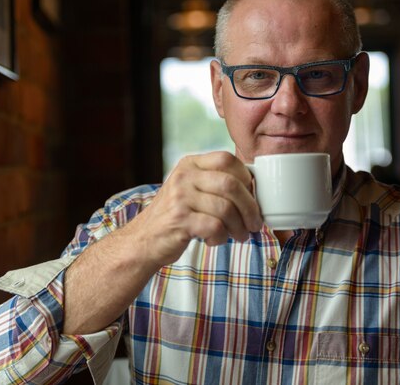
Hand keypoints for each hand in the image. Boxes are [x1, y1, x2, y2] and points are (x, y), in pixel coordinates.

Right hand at [128, 151, 262, 267]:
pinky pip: (215, 227)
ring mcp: (180, 198)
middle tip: (255, 223)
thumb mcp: (189, 189)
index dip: (246, 177)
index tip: (252, 196)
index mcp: (189, 164)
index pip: (226, 159)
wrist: (143, 239)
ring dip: (239, 227)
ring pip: (226, 208)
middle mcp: (183, 177)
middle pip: (231, 184)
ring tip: (239, 236)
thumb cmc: (175, 216)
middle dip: (250, 207)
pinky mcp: (179, 220)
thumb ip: (214, 183)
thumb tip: (254, 189)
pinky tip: (215, 240)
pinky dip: (221, 237)